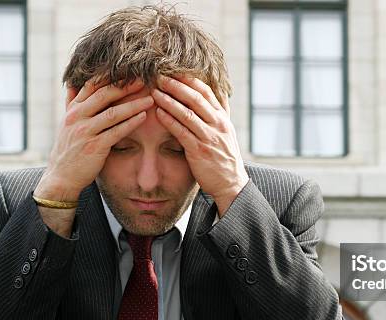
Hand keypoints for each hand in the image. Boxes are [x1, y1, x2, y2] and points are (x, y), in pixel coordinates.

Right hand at [35, 78, 153, 200]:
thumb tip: (72, 83)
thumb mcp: (66, 123)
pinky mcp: (95, 147)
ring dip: (133, 105)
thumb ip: (72, 103)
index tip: (129, 69)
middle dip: (125, 86)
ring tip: (150, 99)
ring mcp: (85, 131)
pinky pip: (116, 132)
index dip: (111, 76)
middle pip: (104, 95)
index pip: (92, 85)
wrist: (62, 176)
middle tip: (145, 79)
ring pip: (112, 113)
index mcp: (73, 109)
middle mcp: (77, 117)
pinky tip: (143, 117)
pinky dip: (130, 123)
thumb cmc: (69, 149)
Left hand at [151, 75, 247, 215]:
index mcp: (223, 118)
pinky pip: (182, 132)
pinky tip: (158, 113)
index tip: (175, 70)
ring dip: (169, 101)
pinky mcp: (199, 151)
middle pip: (196, 99)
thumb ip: (221, 112)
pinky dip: (169, 121)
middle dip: (177, 86)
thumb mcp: (227, 132)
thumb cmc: (225, 157)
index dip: (190, 80)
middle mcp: (218, 125)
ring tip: (155, 92)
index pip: (207, 92)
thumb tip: (219, 92)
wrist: (231, 183)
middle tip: (160, 76)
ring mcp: (209, 138)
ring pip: (188, 114)